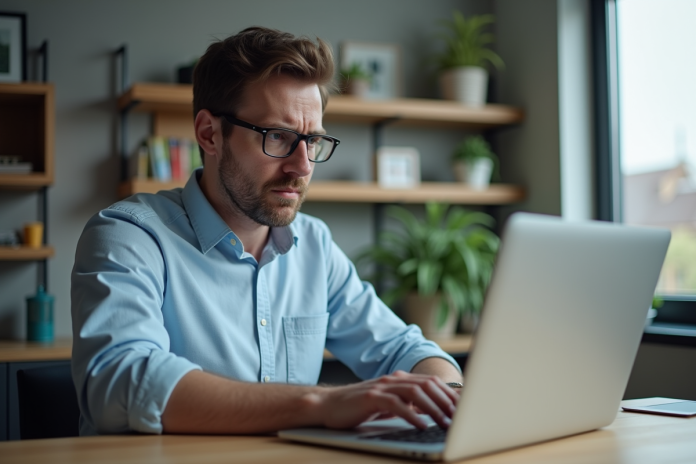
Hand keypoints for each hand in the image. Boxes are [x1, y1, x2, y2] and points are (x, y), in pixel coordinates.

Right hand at [316, 371, 458, 429]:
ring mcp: (382, 387)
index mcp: (400, 379)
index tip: (465, 410)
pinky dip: (411, 415)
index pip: (432, 383)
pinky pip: (396, 405)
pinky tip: (421, 426)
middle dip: (446, 402)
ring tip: (445, 423)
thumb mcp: (389, 404)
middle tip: (460, 418)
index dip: (450, 395)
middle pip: (428, 385)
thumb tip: (435, 412)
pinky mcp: (371, 398)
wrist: (328, 405)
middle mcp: (393, 379)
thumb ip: (409, 404)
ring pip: (415, 393)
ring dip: (433, 409)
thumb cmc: (360, 407)